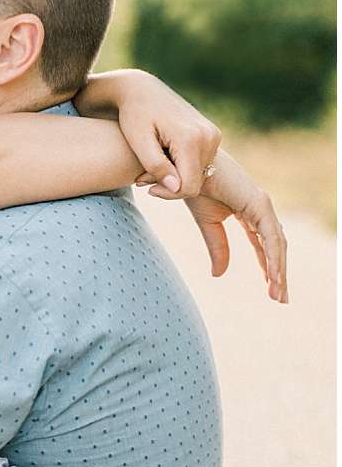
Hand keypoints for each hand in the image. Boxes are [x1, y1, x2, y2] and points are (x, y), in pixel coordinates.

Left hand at [115, 72, 221, 196]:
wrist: (142, 89)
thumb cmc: (134, 115)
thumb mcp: (139, 143)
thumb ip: (156, 166)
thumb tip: (176, 188)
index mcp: (191, 139)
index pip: (188, 187)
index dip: (167, 194)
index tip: (146, 187)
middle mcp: (209, 136)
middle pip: (195, 182)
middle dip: (170, 185)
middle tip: (144, 175)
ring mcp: (213, 134)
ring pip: (199, 174)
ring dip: (176, 176)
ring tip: (152, 163)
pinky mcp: (212, 134)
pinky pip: (201, 163)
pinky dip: (183, 166)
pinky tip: (164, 156)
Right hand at [184, 151, 287, 302]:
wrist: (185, 167)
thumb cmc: (194, 187)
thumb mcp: (207, 225)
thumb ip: (217, 248)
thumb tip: (220, 275)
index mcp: (249, 213)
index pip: (263, 246)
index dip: (268, 268)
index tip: (272, 290)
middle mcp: (260, 209)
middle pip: (274, 247)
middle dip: (278, 274)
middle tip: (281, 299)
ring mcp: (262, 205)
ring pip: (276, 245)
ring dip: (279, 270)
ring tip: (278, 294)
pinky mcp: (259, 204)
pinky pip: (270, 236)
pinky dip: (273, 257)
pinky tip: (275, 276)